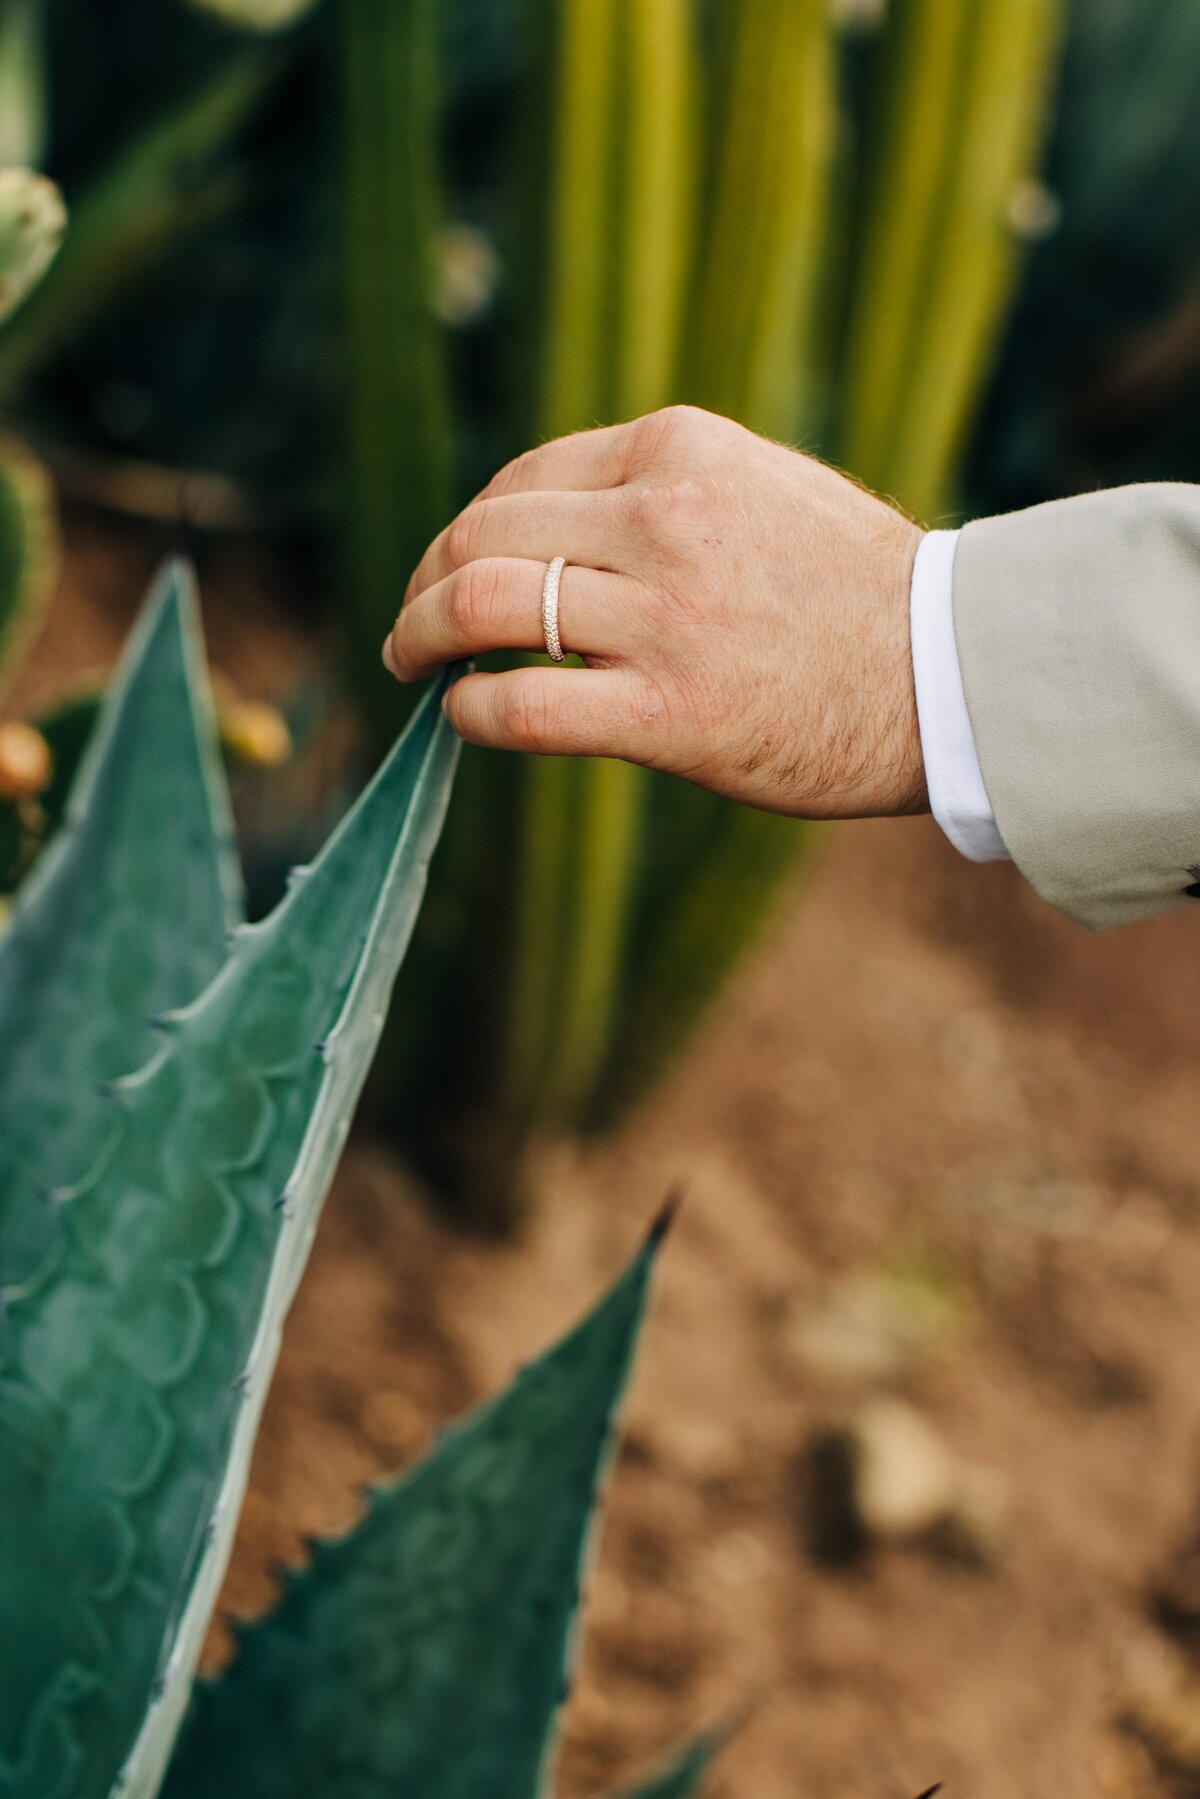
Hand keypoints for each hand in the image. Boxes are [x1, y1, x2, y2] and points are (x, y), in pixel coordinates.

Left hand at [384, 405, 926, 818]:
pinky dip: (470, 710)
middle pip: (486, 535)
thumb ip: (665, 492)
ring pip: (486, 607)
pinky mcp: (668, 714)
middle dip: (426, 580)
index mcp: (682, 450)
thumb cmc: (859, 592)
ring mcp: (664, 617)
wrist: (948, 677)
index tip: (452, 569)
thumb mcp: (764, 486)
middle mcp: (664, 519)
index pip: (526, 476)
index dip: (469, 528)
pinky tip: (465, 717)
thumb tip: (558, 530)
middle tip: (410, 625)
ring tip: (411, 665)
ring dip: (422, 636)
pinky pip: (521, 706)